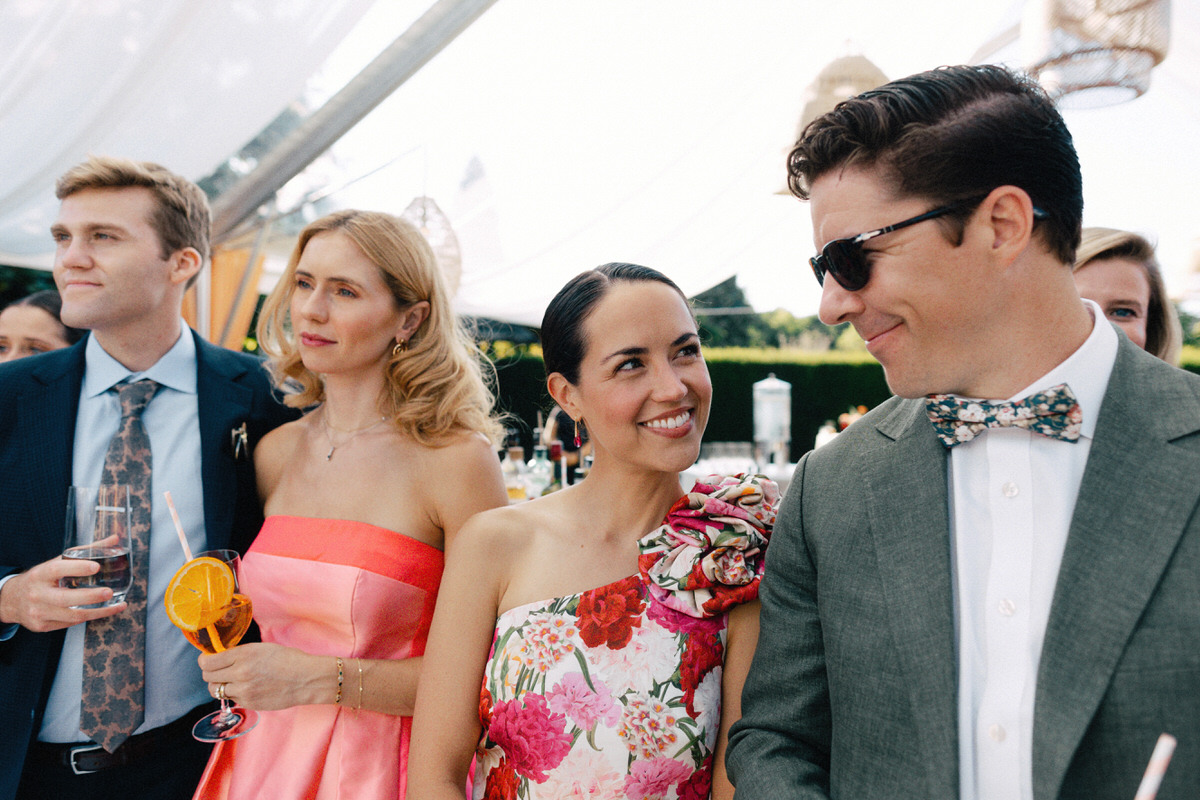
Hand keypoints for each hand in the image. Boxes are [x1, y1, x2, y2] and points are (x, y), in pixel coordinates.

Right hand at [0, 557, 125, 631]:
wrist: (13, 599)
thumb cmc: (43, 578)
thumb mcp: (57, 562)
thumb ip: (85, 552)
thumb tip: (115, 539)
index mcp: (39, 574)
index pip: (56, 570)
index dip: (77, 568)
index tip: (96, 566)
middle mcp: (37, 594)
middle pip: (64, 598)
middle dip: (90, 596)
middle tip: (109, 592)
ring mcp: (38, 612)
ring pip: (71, 616)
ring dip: (98, 612)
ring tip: (118, 605)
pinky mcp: (42, 626)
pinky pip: (69, 624)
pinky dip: (89, 617)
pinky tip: (104, 611)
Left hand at [199, 643, 331, 711]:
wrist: (307, 679)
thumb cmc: (288, 659)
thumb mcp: (262, 648)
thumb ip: (239, 653)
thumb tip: (221, 658)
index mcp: (243, 654)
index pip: (207, 661)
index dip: (204, 660)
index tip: (208, 660)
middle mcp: (240, 673)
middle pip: (208, 677)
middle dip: (211, 673)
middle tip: (219, 670)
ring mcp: (243, 690)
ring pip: (216, 690)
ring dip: (220, 685)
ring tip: (231, 681)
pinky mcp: (248, 703)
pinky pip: (232, 699)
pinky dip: (235, 694)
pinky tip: (248, 688)